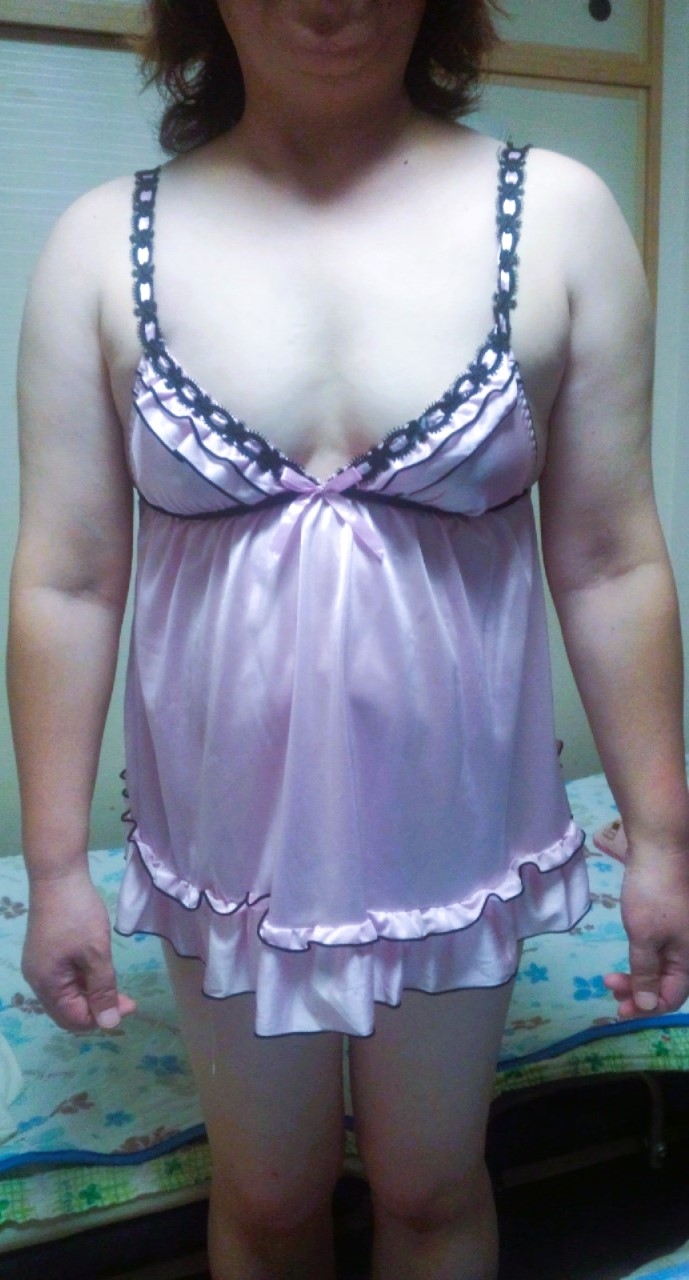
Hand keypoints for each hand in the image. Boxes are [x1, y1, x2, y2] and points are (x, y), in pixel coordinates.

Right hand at [21, 867, 136, 1032]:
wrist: (59, 876)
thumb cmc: (78, 915)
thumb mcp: (96, 953)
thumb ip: (102, 990)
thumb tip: (109, 1025)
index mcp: (47, 985)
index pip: (74, 1019)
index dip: (102, 1018)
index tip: (130, 1006)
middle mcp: (39, 980)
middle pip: (69, 1009)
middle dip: (98, 1008)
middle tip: (129, 999)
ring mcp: (41, 966)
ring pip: (69, 993)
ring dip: (93, 994)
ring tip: (118, 986)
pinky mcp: (47, 953)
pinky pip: (66, 978)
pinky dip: (84, 980)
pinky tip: (101, 971)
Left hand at [604, 849, 688, 1018]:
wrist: (660, 850)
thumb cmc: (653, 895)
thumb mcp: (644, 937)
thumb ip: (645, 973)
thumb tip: (647, 1005)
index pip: (672, 997)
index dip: (646, 1007)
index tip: (618, 1008)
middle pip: (668, 984)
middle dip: (639, 992)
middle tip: (610, 990)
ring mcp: (681, 935)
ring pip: (662, 967)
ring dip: (638, 976)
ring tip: (611, 978)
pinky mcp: (672, 922)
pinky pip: (661, 951)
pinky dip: (643, 958)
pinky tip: (630, 957)